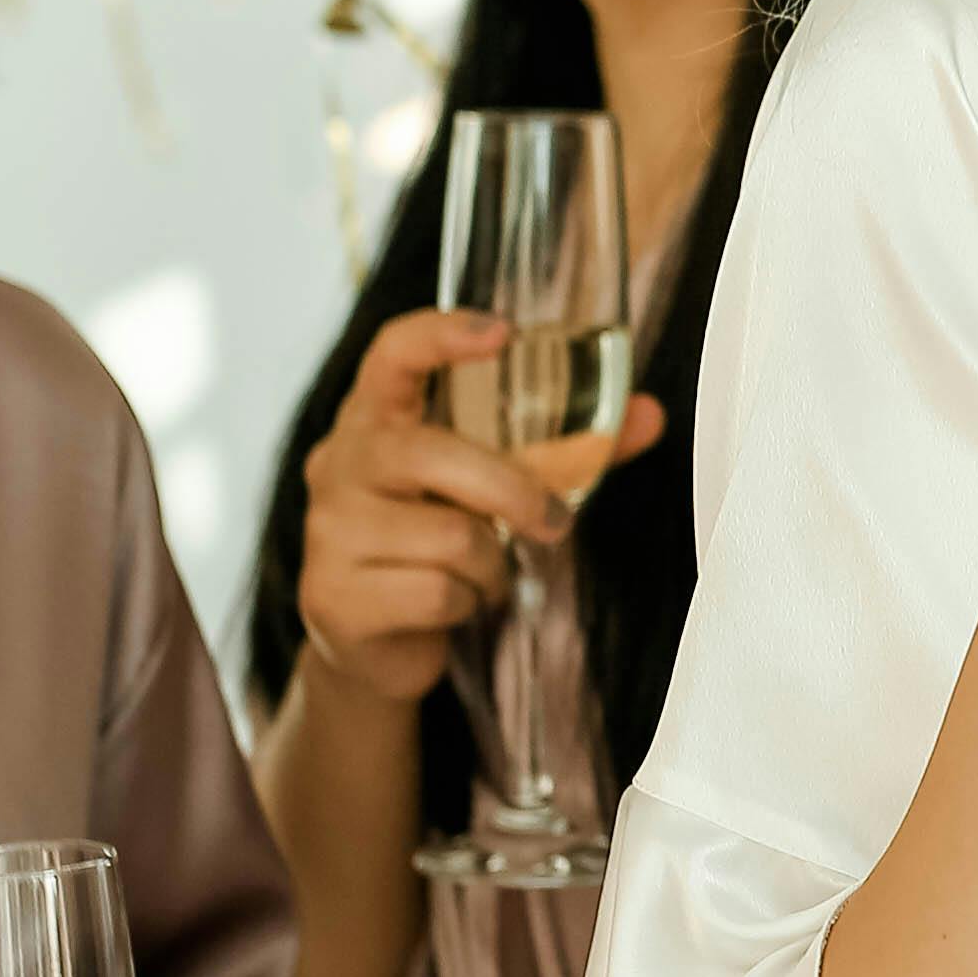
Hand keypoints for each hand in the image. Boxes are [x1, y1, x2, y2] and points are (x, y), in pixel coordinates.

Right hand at [293, 305, 664, 708]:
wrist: (375, 645)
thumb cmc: (438, 544)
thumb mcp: (495, 487)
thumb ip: (566, 449)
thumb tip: (649, 413)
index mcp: (374, 419)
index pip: (393, 354)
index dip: (441, 336)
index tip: (502, 332)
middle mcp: (340, 463)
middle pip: (432, 454)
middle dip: (512, 490)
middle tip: (555, 522)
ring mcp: (328, 530)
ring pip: (450, 536)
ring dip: (491, 565)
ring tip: (483, 574)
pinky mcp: (333, 596)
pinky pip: (437, 593)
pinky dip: (468, 604)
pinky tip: (454, 605)